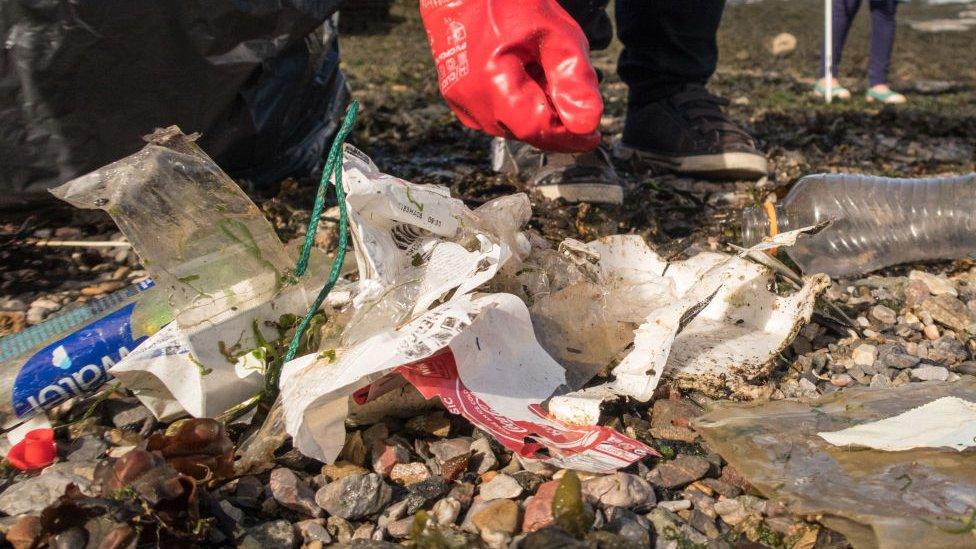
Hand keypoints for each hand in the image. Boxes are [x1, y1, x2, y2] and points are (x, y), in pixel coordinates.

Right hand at [420, 0, 602, 152]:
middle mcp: (472, 103)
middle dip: (555, 119)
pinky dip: (518, 105)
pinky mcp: (460, 102)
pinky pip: (497, 117)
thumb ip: (573, 80)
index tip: (594, 134)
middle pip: (526, 131)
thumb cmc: (509, 4)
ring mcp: (462, 105)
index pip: (538, 130)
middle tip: (568, 84)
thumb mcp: (555, 34)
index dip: (570, 137)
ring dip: (536, 110)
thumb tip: (588, 124)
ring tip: (540, 71)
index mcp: (493, 85)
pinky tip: (523, 75)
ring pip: (513, 126)